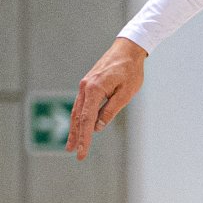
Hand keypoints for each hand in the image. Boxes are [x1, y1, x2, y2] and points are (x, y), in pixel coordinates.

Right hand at [67, 39, 147, 159]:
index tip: (81, 152)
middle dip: (75, 136)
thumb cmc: (130, 71)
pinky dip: (78, 117)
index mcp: (94, 90)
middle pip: (77, 117)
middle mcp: (85, 88)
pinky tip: (78, 127)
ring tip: (71, 144)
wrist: (127, 49)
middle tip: (74, 152)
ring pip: (77, 111)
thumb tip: (97, 126)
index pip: (86, 120)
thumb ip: (111, 110)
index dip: (84, 138)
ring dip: (74, 128)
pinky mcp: (88, 85)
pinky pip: (81, 104)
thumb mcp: (126, 93)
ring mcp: (84, 86)